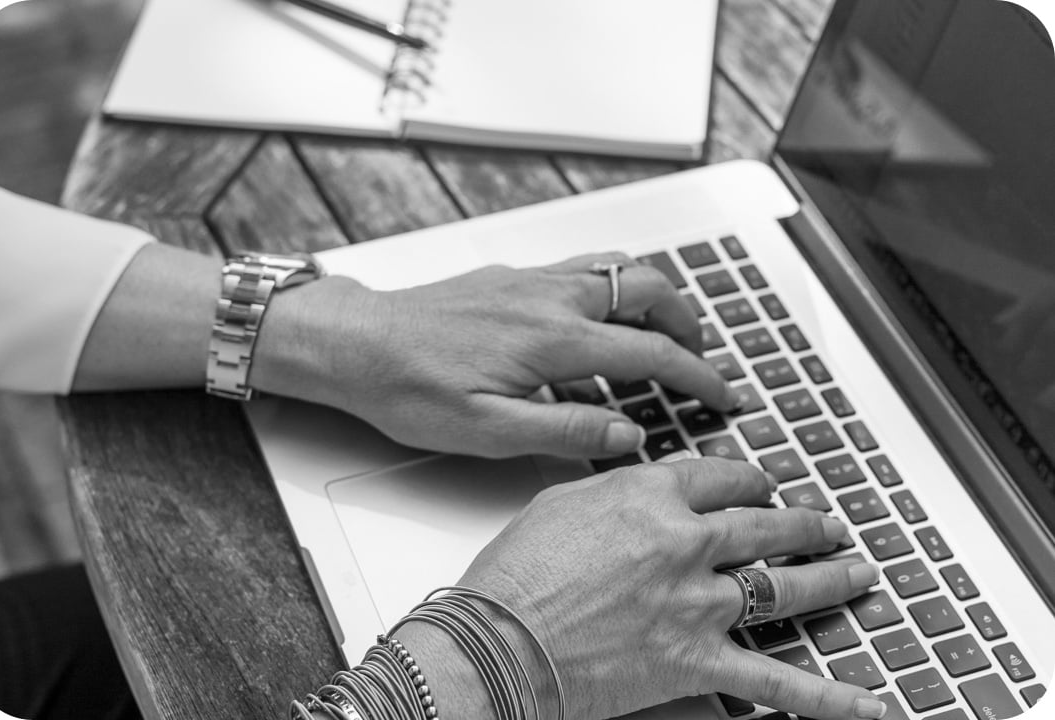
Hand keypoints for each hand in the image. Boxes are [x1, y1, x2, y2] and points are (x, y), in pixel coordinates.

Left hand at [253, 253, 738, 458]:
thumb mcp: (488, 432)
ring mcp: (531, 279)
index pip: (652, 353)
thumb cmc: (409, 388)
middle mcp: (551, 297)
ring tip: (664, 333)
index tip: (724, 396)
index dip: (699, 377)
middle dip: (689, 323)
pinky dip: (616, 284)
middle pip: (649, 289)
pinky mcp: (511, 275)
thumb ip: (566, 431)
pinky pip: (583, 265)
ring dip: (654, 296)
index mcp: (554, 340)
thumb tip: (628, 434)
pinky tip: (603, 315)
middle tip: (701, 360)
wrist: (356, 344)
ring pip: (618, 268)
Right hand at [457, 458, 885, 719]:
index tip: (759, 486)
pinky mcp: (698, 662)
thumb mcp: (559, 502)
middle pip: (765, 525)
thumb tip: (643, 486)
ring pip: (785, 587)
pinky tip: (867, 702)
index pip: (722, 478)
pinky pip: (777, 682)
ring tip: (856, 572)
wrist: (496, 643)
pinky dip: (829, 697)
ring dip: (829, 580)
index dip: (749, 481)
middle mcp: (685, 543)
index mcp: (650, 496)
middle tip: (825, 523)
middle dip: (804, 523)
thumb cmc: (515, 575)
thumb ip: (615, 490)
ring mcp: (698, 604)